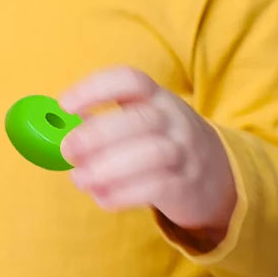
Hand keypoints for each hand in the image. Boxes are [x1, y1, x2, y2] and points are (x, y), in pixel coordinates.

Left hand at [59, 67, 236, 243]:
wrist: (220, 176)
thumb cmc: (161, 142)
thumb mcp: (141, 121)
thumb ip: (104, 123)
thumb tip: (58, 131)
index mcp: (155, 96)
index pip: (129, 80)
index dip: (94, 89)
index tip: (65, 105)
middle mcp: (173, 119)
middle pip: (138, 120)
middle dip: (97, 135)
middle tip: (67, 150)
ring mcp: (184, 151)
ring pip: (149, 154)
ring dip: (107, 168)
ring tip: (79, 178)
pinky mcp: (187, 185)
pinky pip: (156, 187)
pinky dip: (123, 193)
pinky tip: (101, 196)